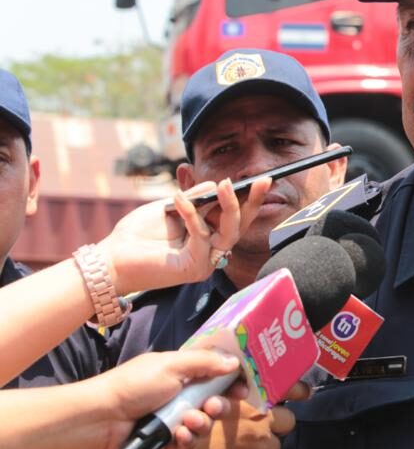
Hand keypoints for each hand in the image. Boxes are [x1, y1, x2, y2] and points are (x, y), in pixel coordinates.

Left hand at [90, 349, 244, 448]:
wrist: (99, 418)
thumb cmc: (133, 385)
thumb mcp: (171, 365)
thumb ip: (205, 362)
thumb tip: (235, 361)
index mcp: (182, 373)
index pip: (215, 376)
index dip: (232, 381)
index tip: (243, 387)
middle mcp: (180, 396)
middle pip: (215, 402)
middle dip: (219, 405)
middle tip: (214, 406)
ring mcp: (173, 420)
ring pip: (204, 425)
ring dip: (202, 423)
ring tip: (189, 422)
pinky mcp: (165, 442)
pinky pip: (188, 443)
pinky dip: (186, 439)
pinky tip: (178, 435)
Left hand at [96, 176, 271, 294]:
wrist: (112, 259)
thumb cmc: (138, 234)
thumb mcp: (171, 207)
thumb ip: (196, 198)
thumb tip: (218, 185)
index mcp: (207, 236)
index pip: (235, 217)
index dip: (250, 200)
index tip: (264, 180)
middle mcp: (211, 251)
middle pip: (240, 225)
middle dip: (252, 202)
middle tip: (263, 180)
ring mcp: (206, 262)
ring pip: (229, 232)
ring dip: (229, 206)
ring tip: (224, 184)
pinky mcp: (195, 268)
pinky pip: (202, 236)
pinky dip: (192, 215)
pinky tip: (179, 199)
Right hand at [176, 382, 309, 448]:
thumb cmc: (197, 425)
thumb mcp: (216, 399)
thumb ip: (234, 391)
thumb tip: (242, 383)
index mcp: (258, 412)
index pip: (290, 400)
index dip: (298, 394)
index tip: (304, 392)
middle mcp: (263, 433)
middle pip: (287, 424)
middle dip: (277, 422)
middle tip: (263, 418)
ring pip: (274, 446)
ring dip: (265, 441)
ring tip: (250, 436)